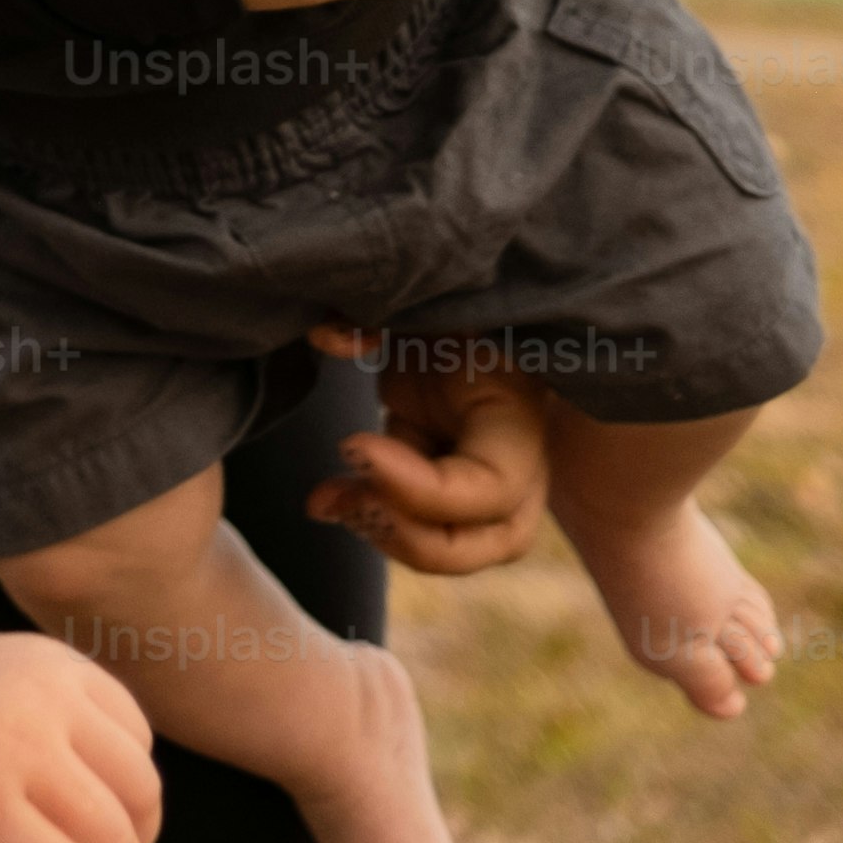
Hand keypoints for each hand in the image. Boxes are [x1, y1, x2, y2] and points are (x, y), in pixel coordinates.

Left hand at [298, 320, 555, 577]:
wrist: (456, 299)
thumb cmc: (450, 296)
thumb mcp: (427, 296)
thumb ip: (379, 312)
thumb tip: (329, 337)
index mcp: (518, 414)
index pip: (494, 487)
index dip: (421, 489)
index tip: (352, 446)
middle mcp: (518, 460)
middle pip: (496, 542)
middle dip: (418, 540)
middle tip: (351, 501)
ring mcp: (484, 477)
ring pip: (459, 546)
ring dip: (390, 536)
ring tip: (328, 502)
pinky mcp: (444, 477)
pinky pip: (418, 522)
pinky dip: (371, 517)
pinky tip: (323, 500)